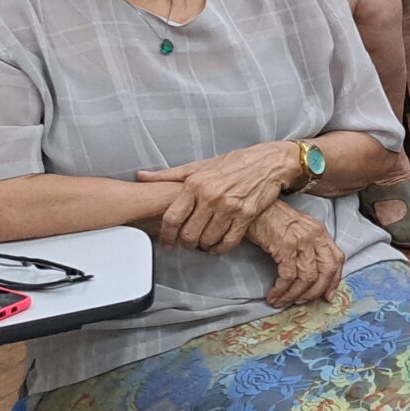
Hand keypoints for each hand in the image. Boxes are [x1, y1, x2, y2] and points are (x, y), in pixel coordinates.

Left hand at [140, 143, 291, 252]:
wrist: (268, 162)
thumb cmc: (233, 164)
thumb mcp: (199, 166)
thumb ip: (169, 175)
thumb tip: (141, 176)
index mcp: (195, 184)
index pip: (172, 217)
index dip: (166, 235)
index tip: (167, 242)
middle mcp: (211, 196)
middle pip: (189, 233)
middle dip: (185, 244)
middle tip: (187, 244)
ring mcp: (230, 207)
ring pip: (208, 240)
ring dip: (203, 246)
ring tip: (203, 243)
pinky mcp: (246, 215)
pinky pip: (229, 241)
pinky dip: (221, 248)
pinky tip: (218, 245)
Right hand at [246, 206, 343, 307]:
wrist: (254, 206)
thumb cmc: (273, 219)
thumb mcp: (299, 229)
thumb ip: (310, 246)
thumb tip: (313, 273)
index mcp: (320, 232)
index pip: (337, 259)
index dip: (334, 281)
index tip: (327, 296)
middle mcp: (315, 236)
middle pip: (325, 272)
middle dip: (314, 292)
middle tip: (301, 302)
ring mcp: (301, 241)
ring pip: (307, 277)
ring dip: (294, 295)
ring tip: (282, 301)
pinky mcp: (284, 246)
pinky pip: (288, 276)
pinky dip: (281, 290)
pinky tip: (273, 296)